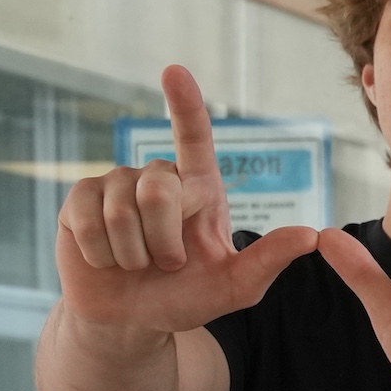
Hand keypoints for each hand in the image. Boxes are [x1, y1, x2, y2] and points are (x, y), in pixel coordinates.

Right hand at [52, 65, 317, 337]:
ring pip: (121, 211)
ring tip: (137, 263)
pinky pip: (87, 221)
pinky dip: (102, 253)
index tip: (174, 71)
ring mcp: (114, 184)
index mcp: (199, 188)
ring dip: (133, 253)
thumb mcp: (235, 286)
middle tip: (168, 264)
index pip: (194, 137)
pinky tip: (106, 259)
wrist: (133, 319)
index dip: (185, 104)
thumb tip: (312, 235)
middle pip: (159, 191)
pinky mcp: (79, 200)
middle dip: (164, 242)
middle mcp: (157, 177)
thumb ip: (268, 260)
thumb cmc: (187, 297)